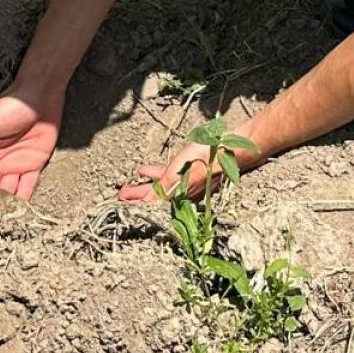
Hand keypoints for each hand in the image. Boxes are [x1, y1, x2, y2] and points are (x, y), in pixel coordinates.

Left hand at [118, 139, 257, 202]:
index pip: (151, 203)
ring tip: (136, 177)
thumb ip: (163, 185)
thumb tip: (146, 201)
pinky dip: (158, 174)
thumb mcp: (180, 169)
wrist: (233, 149)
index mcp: (178, 194)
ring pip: (161, 186)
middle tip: (122, 194)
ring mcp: (189, 183)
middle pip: (154, 195)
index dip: (135, 202)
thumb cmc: (208, 158)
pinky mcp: (193, 174)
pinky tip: (149, 169)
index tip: (119, 200)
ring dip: (146, 184)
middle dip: (137, 194)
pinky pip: (170, 176)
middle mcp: (183, 192)